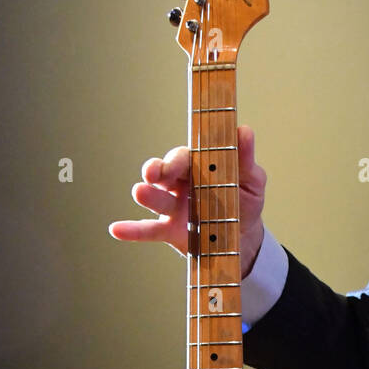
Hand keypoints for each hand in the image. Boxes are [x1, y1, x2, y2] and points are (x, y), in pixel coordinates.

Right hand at [108, 124, 266, 274]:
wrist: (245, 237)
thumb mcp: (252, 179)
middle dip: (156, 170)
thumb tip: (244, 131)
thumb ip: (244, 158)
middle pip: (164, 173)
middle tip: (152, 173)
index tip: (172, 163)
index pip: (184, 158)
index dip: (175, 159)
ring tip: (139, 192)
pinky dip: (132, 230)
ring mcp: (173, 207)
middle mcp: (181, 183)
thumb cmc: (246, 201)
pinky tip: (116, 229)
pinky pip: (149, 230)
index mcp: (199, 166)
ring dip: (147, 195)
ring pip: (156, 199)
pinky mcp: (170, 230)